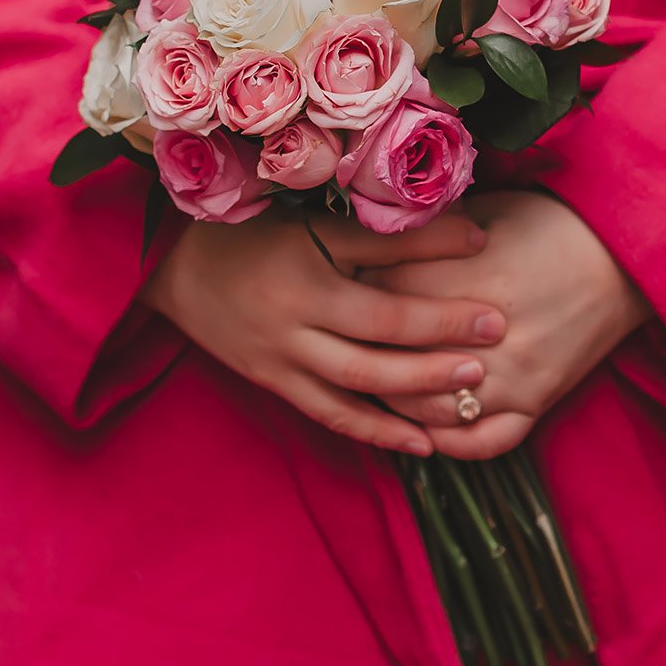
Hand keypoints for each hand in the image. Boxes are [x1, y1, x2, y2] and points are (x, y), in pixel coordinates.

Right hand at [140, 211, 508, 453]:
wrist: (172, 264)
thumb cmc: (253, 230)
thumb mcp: (316, 222)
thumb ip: (390, 234)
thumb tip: (475, 232)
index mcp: (304, 280)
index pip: (384, 302)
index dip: (440, 307)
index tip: (493, 301)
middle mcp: (292, 328)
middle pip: (375, 354)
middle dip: (437, 358)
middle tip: (493, 354)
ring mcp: (281, 362)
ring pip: (355, 392)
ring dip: (414, 401)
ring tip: (469, 402)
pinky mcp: (275, 384)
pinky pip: (330, 415)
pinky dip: (376, 432)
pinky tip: (421, 443)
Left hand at [366, 191, 649, 458]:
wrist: (624, 255)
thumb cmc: (552, 224)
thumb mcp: (486, 214)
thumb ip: (430, 236)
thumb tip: (375, 243)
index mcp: (465, 280)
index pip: (383, 300)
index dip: (356, 294)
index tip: (343, 289)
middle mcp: (483, 337)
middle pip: (396, 362)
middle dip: (367, 353)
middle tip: (347, 342)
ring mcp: (511, 376)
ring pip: (430, 411)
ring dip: (397, 403)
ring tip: (377, 384)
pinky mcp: (537, 402)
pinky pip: (484, 442)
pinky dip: (451, 443)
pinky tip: (428, 430)